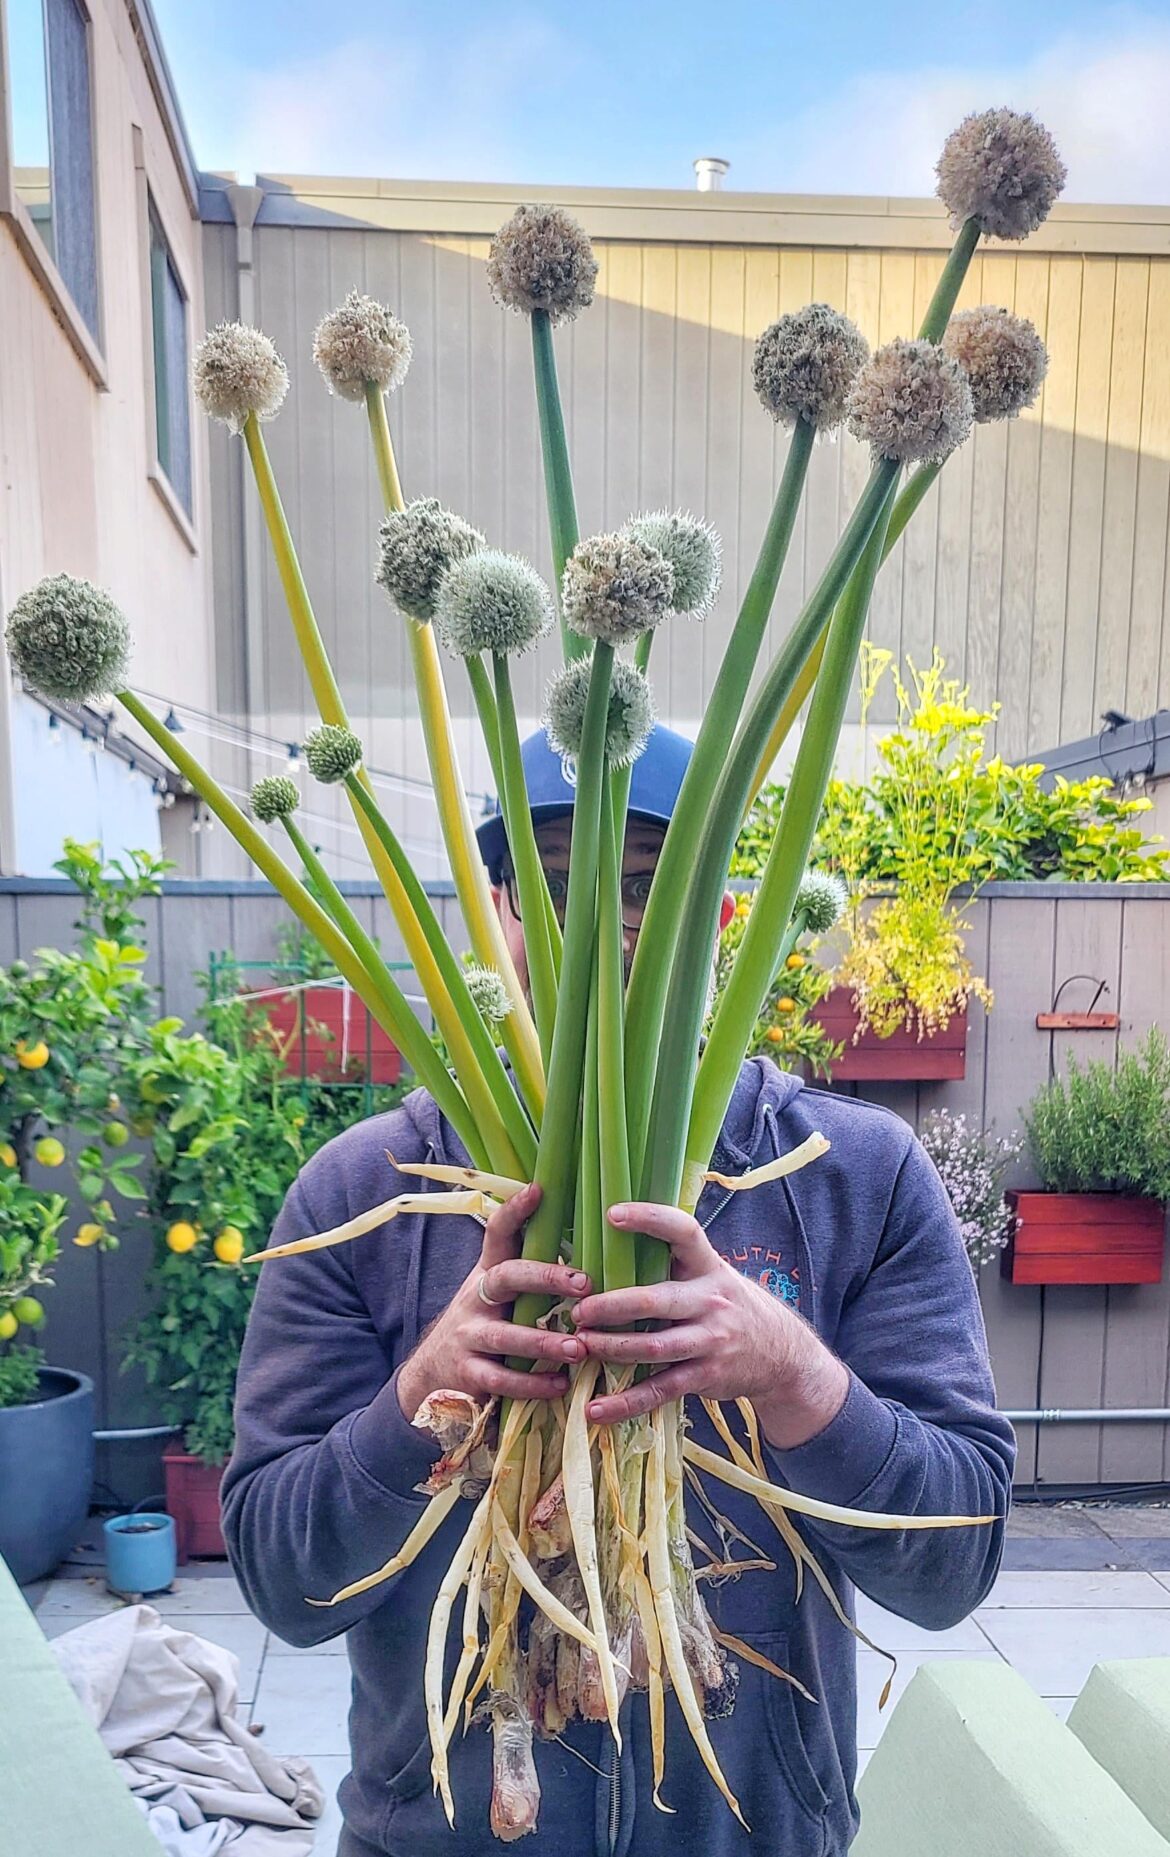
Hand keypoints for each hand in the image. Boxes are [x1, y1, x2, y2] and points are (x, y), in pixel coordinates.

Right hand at [396, 1183, 589, 1420]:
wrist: (432, 1374)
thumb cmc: (485, 1325)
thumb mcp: (498, 1296)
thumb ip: (529, 1277)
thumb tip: (589, 1249)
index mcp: (489, 1273)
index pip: (497, 1233)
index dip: (515, 1211)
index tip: (539, 1189)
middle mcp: (476, 1298)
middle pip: (506, 1277)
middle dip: (546, 1277)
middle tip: (584, 1282)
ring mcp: (469, 1335)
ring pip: (505, 1334)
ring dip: (544, 1341)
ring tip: (577, 1348)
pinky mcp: (468, 1372)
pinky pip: (501, 1379)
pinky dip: (532, 1383)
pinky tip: (559, 1384)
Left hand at [572, 1201, 848, 1445]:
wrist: (783, 1355)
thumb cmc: (731, 1306)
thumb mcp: (715, 1276)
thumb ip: (679, 1264)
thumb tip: (617, 1242)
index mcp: (710, 1268)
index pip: (684, 1232)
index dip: (650, 1219)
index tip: (613, 1214)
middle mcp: (711, 1302)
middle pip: (655, 1300)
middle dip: (611, 1306)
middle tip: (578, 1310)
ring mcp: (709, 1341)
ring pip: (652, 1347)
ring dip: (610, 1348)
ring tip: (579, 1346)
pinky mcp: (705, 1377)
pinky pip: (659, 1390)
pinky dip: (625, 1403)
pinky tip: (595, 1408)